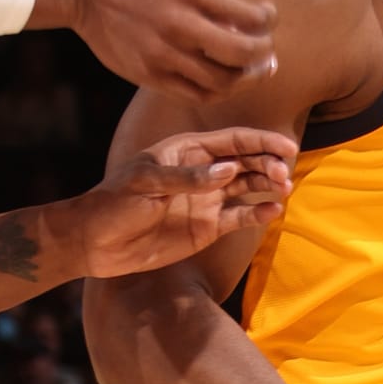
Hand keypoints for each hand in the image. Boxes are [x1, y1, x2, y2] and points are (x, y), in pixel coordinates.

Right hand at [35, 0, 278, 101]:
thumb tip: (247, 19)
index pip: (250, 17)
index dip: (268, 20)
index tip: (267, 16)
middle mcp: (180, 25)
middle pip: (241, 56)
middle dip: (263, 54)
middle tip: (266, 52)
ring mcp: (163, 54)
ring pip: (221, 82)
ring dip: (244, 78)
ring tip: (251, 70)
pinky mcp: (148, 74)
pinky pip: (195, 95)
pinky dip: (217, 91)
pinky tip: (222, 79)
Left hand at [77, 129, 296, 273]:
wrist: (96, 242)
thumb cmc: (114, 203)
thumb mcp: (146, 184)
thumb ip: (187, 178)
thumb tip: (228, 171)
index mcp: (187, 151)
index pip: (232, 141)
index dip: (261, 142)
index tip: (286, 146)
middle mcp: (203, 172)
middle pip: (246, 161)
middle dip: (269, 164)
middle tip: (283, 174)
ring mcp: (207, 200)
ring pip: (248, 187)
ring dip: (268, 186)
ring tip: (284, 189)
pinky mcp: (208, 227)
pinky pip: (240, 217)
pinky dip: (258, 213)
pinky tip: (273, 211)